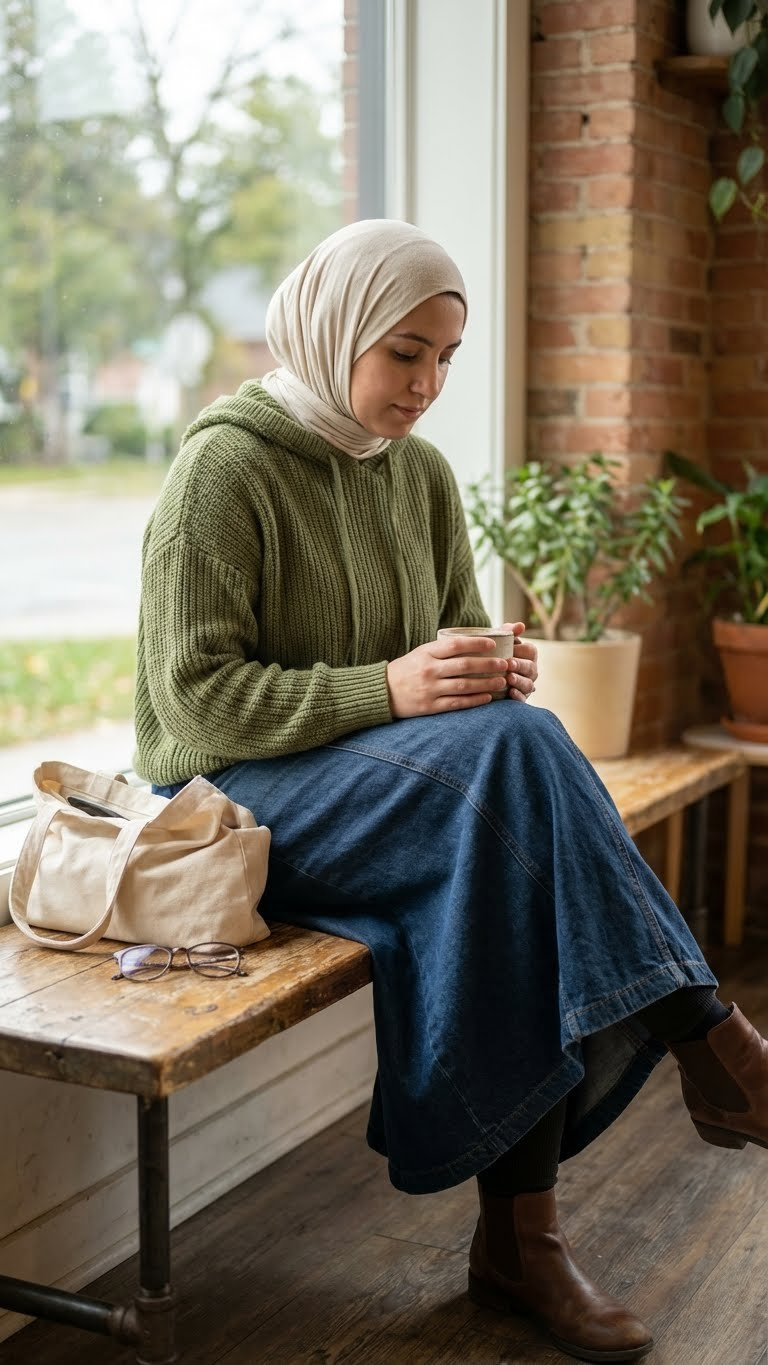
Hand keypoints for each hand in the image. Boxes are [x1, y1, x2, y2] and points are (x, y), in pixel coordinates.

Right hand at [386, 635, 511, 717]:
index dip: (476, 643)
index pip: (455, 645)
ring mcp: (430, 689)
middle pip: (464, 665)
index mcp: (426, 653)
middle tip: (505, 663)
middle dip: (488, 664)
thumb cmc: (406, 670)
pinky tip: (487, 697)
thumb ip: (442, 650)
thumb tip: (473, 645)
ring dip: (486, 683)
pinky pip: (457, 703)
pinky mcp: (430, 706)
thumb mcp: (420, 653)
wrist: (382, 692)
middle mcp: (429, 670)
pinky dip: (474, 700)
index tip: (493, 644)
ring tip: (501, 681)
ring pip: (464, 685)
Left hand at [501, 621, 537, 701]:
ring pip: (528, 684)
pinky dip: (518, 696)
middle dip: (520, 665)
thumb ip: (509, 631)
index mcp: (528, 654)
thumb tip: (521, 625)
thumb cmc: (494, 652)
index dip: (521, 650)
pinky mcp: (520, 697)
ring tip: (509, 678)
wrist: (483, 672)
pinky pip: (522, 699)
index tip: (511, 650)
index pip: (530, 650)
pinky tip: (510, 692)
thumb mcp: (499, 640)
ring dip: (520, 681)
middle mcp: (531, 670)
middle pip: (530, 667)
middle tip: (509, 664)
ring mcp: (526, 684)